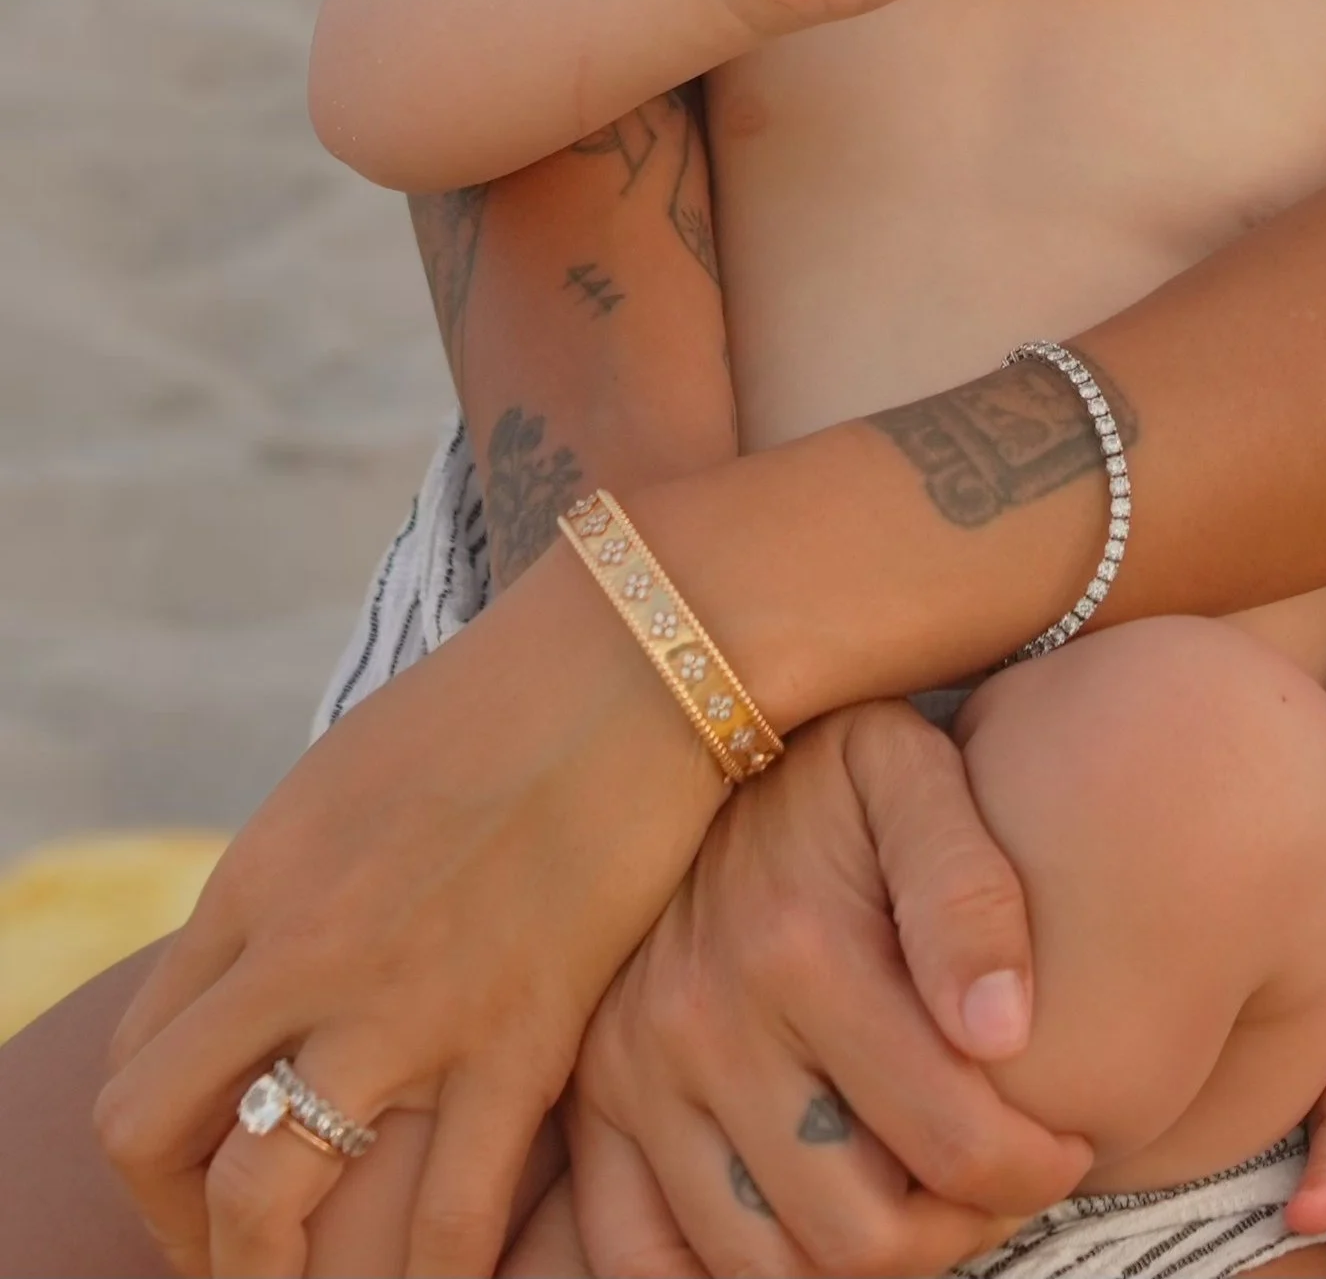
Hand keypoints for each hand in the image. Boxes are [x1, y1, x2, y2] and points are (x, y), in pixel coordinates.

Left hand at [93, 543, 723, 1277]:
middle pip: (153, 1139)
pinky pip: (446, 1217)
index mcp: (257, 881)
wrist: (638, 654)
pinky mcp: (519, 1032)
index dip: (160, 1158)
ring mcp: (406, 1000)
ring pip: (263, 1203)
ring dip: (273, 1275)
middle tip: (250, 1257)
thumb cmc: (505, 701)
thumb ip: (292, 890)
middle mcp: (302, 949)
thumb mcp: (346, 781)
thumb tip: (273, 984)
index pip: (141, 1060)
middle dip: (186, 1230)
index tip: (215, 1186)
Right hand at [565, 701, 1092, 1274]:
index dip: (1033, 1171)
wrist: (689, 718)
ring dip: (853, 1267)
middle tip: (997, 1187)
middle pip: (855, 1236)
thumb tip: (1004, 1034)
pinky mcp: (587, 1100)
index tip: (1068, 1147)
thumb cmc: (830, 758)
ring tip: (915, 1203)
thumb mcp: (913, 772)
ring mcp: (631, 1073)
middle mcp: (700, 1024)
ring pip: (757, 1267)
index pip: (951, 1141)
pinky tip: (795, 1235)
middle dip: (954, 1234)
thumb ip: (969, 892)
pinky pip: (631, 1257)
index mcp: (799, 948)